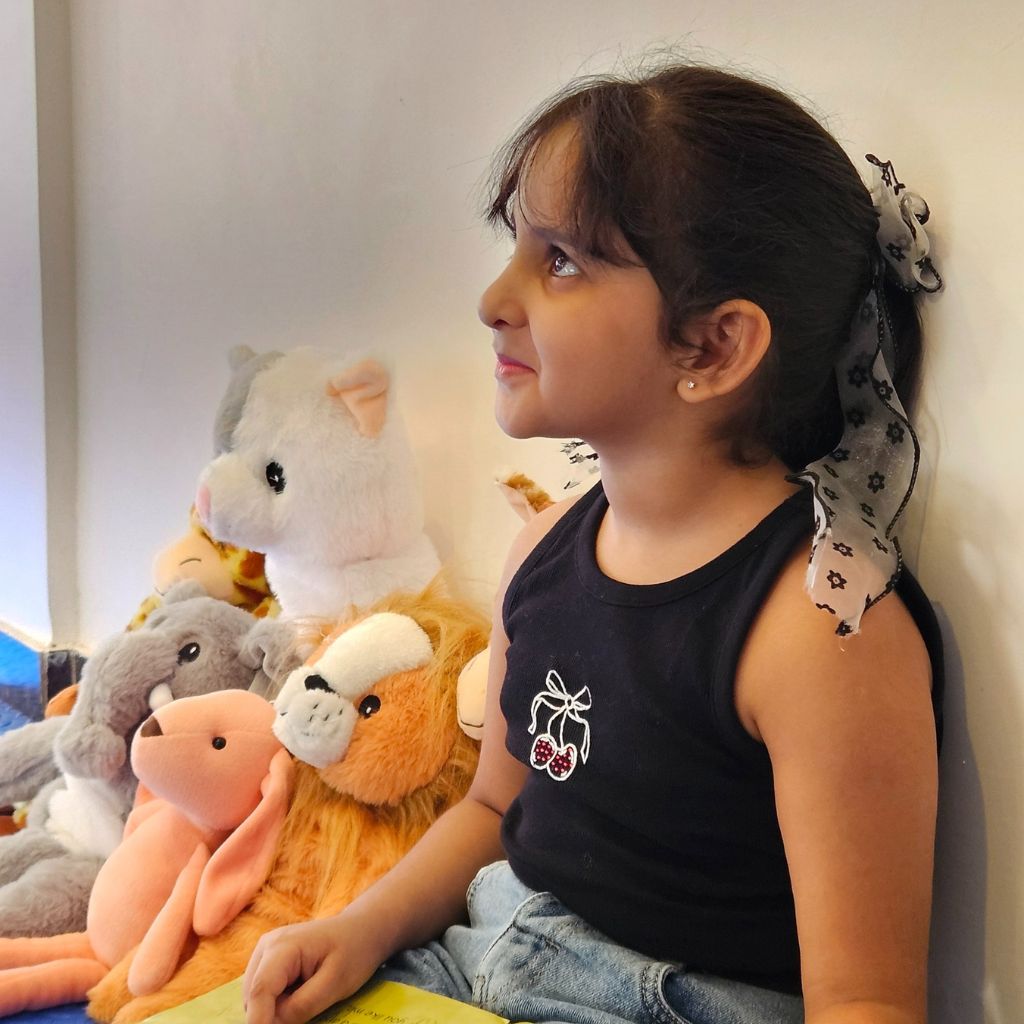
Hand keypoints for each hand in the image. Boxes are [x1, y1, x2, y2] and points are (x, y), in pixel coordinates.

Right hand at [243, 913, 386, 1023]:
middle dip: (269, 1015)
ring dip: (273, 1009)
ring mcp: (265, 952)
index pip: (260, 990)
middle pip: (253, 995)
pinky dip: (277, 1002)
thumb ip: (301, 1007)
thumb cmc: (353, 952)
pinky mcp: (268, 961)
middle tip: (307, 1011)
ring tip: (308, 997)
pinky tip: (300, 993)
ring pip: (255, 996)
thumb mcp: (334, 984)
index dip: (259, 1021)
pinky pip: (263, 992)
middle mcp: (266, 946)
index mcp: (282, 946)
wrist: (361, 930)